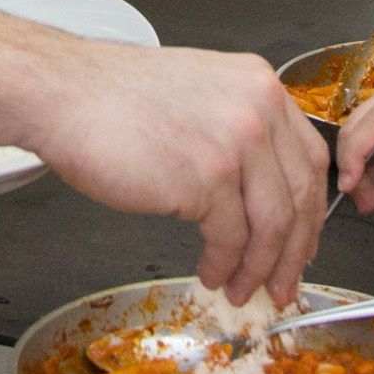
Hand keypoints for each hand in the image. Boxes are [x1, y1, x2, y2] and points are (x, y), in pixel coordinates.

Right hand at [26, 41, 328, 306]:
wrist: (64, 94)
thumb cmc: (113, 98)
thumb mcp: (199, 95)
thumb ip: (237, 129)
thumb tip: (258, 191)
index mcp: (259, 85)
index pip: (310, 157)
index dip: (310, 209)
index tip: (303, 240)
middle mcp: (258, 109)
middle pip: (301, 195)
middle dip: (294, 251)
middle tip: (284, 281)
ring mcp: (236, 142)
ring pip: (273, 224)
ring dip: (260, 267)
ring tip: (243, 288)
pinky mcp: (208, 177)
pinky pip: (231, 238)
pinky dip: (225, 265)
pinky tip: (213, 273)